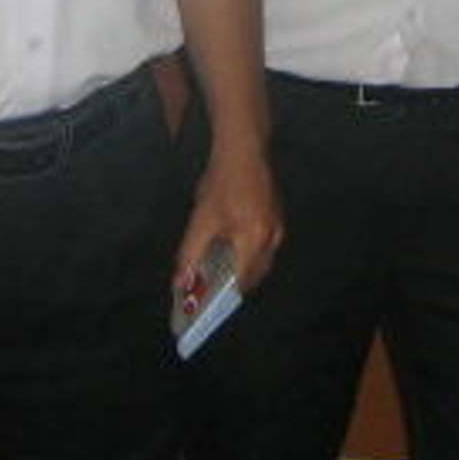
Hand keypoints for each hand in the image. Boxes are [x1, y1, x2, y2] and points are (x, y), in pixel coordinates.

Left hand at [174, 146, 281, 298]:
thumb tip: (180, 283)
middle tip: (206, 293)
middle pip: (252, 277)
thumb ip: (190, 255)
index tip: (204, 308)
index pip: (239, 284)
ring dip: (240, 273)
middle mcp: (272, 239)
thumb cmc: (221, 183)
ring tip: (215, 276)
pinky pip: (265, 250)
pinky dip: (248, 258)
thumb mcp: (201, 220)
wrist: (244, 150)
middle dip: (230, 288)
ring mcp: (278, 229)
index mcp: (254, 241)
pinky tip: (230, 252)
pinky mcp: (278, 220)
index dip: (220, 298)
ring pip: (260, 264)